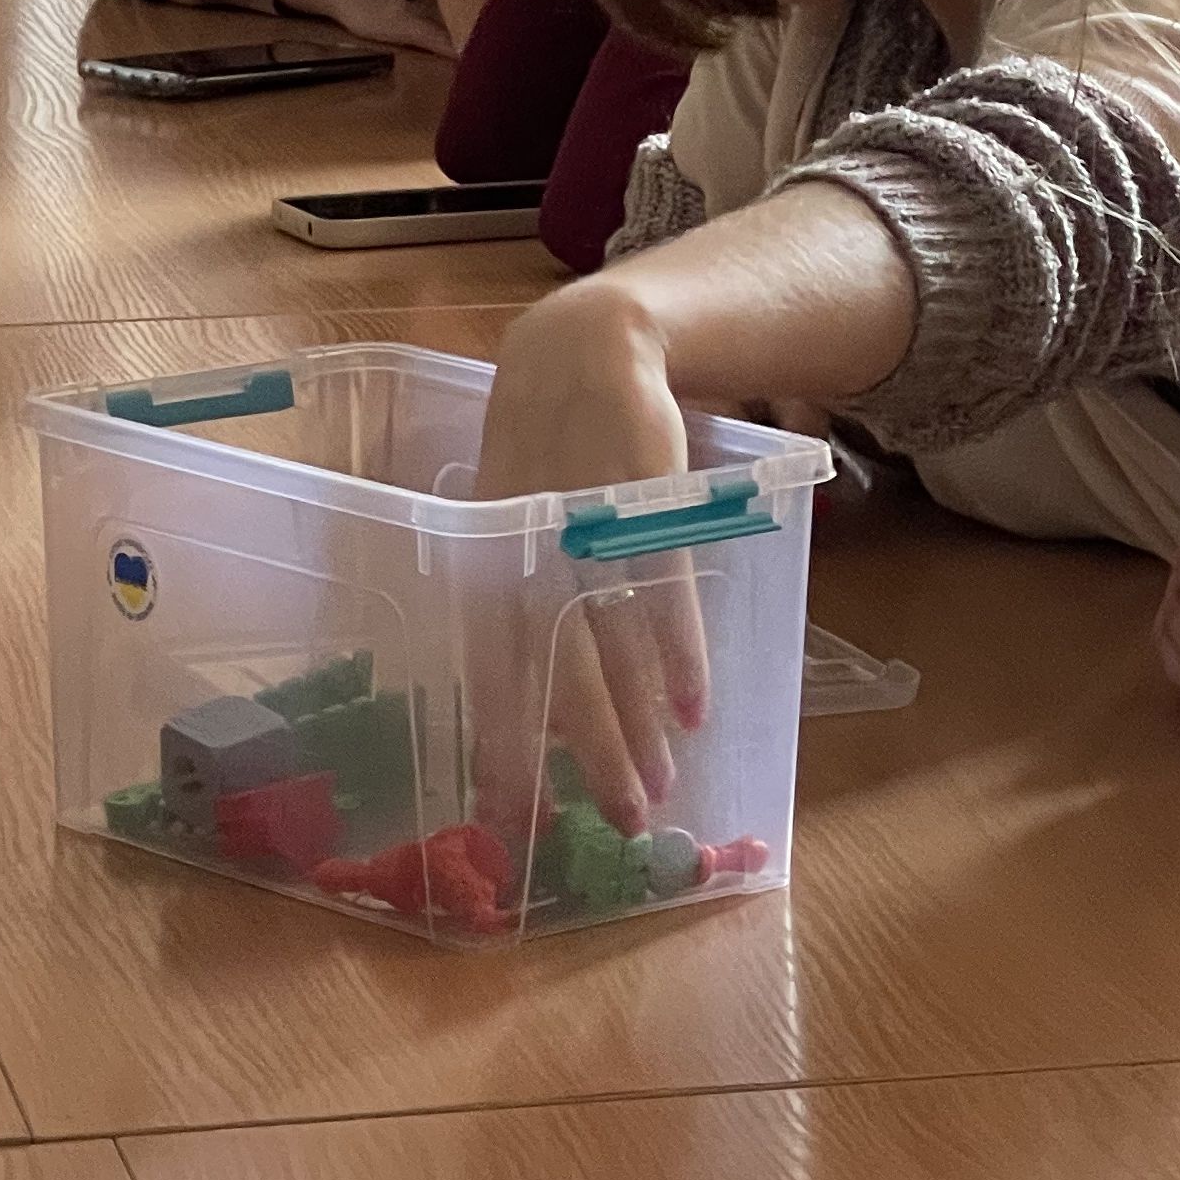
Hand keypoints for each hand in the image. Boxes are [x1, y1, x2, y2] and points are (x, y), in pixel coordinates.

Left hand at [474, 284, 706, 828]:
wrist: (580, 355)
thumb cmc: (536, 464)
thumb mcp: (508, 533)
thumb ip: (517, 614)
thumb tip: (536, 718)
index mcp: (485, 570)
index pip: (490, 677)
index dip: (504, 749)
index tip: (517, 823)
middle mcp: (529, 557)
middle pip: (561, 677)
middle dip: (593, 758)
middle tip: (624, 821)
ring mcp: (588, 531)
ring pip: (614, 645)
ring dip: (640, 721)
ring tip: (663, 781)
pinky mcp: (645, 502)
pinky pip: (664, 591)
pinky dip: (681, 651)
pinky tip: (693, 702)